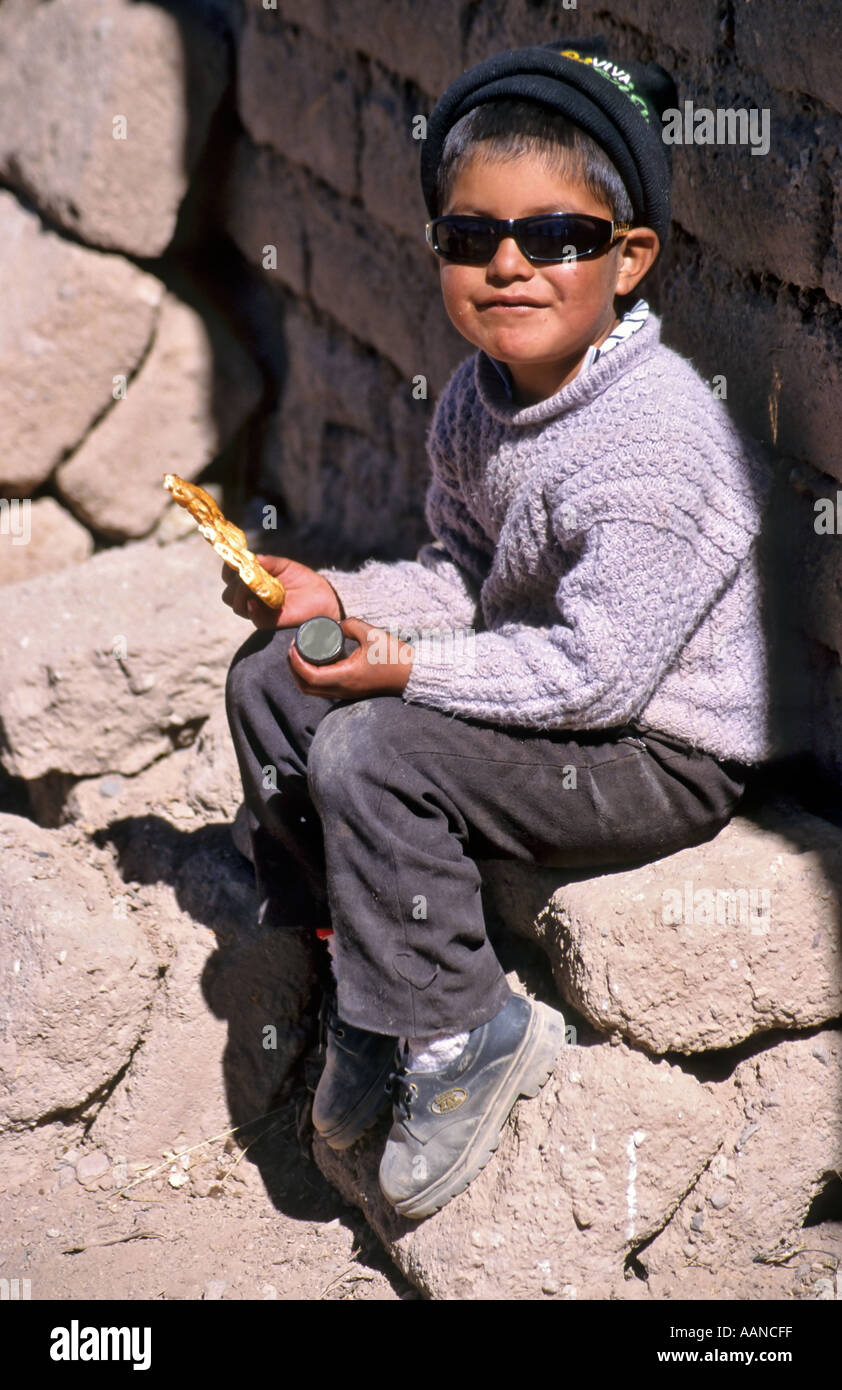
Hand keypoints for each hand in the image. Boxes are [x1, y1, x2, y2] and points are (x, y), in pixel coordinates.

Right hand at [221, 554, 342, 629]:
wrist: (322, 596)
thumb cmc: (302, 579)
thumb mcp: (284, 565)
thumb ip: (268, 562)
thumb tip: (251, 558)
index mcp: (251, 580)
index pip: (229, 576)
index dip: (228, 569)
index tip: (234, 562)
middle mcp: (250, 596)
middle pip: (228, 594)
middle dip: (234, 585)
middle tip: (245, 577)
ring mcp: (258, 609)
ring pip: (236, 605)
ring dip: (240, 595)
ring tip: (252, 587)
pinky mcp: (268, 621)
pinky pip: (253, 618)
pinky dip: (251, 610)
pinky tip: (255, 602)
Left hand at [287, 618, 413, 698]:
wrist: (412, 673)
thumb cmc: (393, 655)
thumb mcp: (370, 633)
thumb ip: (350, 625)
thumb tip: (335, 624)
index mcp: (345, 677)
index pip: (309, 675)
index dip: (295, 662)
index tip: (293, 645)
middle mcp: (342, 689)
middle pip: (306, 687)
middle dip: (293, 669)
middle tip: (292, 649)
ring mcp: (346, 693)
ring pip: (313, 690)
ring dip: (302, 675)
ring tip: (301, 655)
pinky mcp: (350, 692)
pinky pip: (323, 689)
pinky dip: (313, 678)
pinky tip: (317, 662)